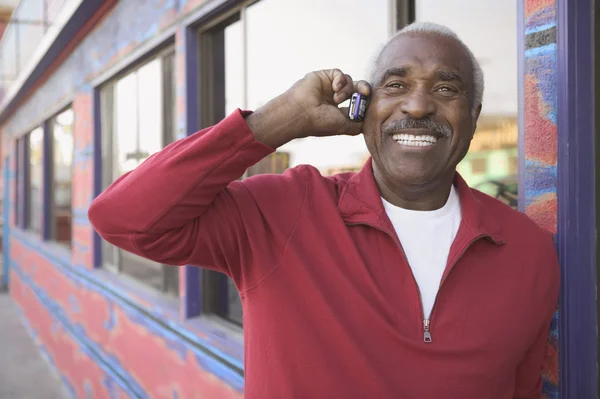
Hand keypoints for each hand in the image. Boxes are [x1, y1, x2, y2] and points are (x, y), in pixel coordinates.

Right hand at [247, 69, 370, 147]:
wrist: (301, 113)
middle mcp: (334, 98)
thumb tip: (367, 122)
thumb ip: (357, 125)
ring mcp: (328, 87)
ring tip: (337, 98)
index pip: (357, 102)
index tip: (368, 103)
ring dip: (346, 89)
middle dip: (363, 89)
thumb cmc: (319, 122)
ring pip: (349, 80)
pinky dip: (340, 80)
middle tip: (365, 92)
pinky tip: (334, 88)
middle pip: (356, 88)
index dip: (364, 101)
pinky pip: (339, 73)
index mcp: (338, 110)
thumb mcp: (343, 127)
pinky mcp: (323, 76)